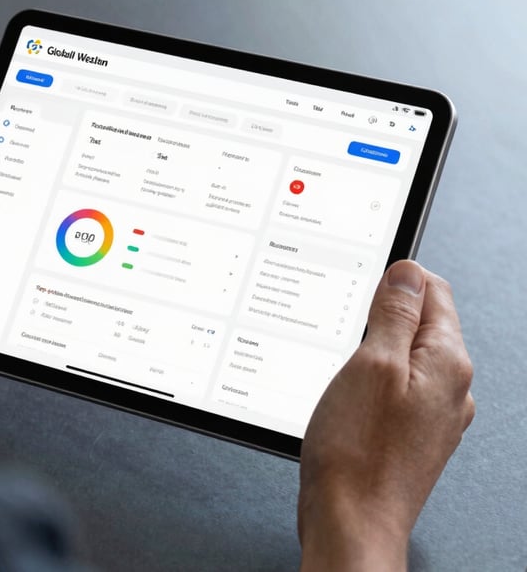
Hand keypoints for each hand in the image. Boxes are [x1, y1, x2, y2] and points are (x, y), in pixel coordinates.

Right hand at [298, 261, 474, 571]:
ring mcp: (433, 412)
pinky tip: (348, 393)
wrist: (350, 521)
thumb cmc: (358, 452)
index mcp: (447, 363)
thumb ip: (394, 314)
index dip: (394, 279)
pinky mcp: (411, 430)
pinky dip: (370, 377)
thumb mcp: (371, 364)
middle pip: (420, 322)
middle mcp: (450, 387)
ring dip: (373, 348)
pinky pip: (395, 384)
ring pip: (404, 354)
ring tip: (343, 366)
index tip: (362, 286)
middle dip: (380, 315)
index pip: (433, 291)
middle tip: (345, 332)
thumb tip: (408, 274)